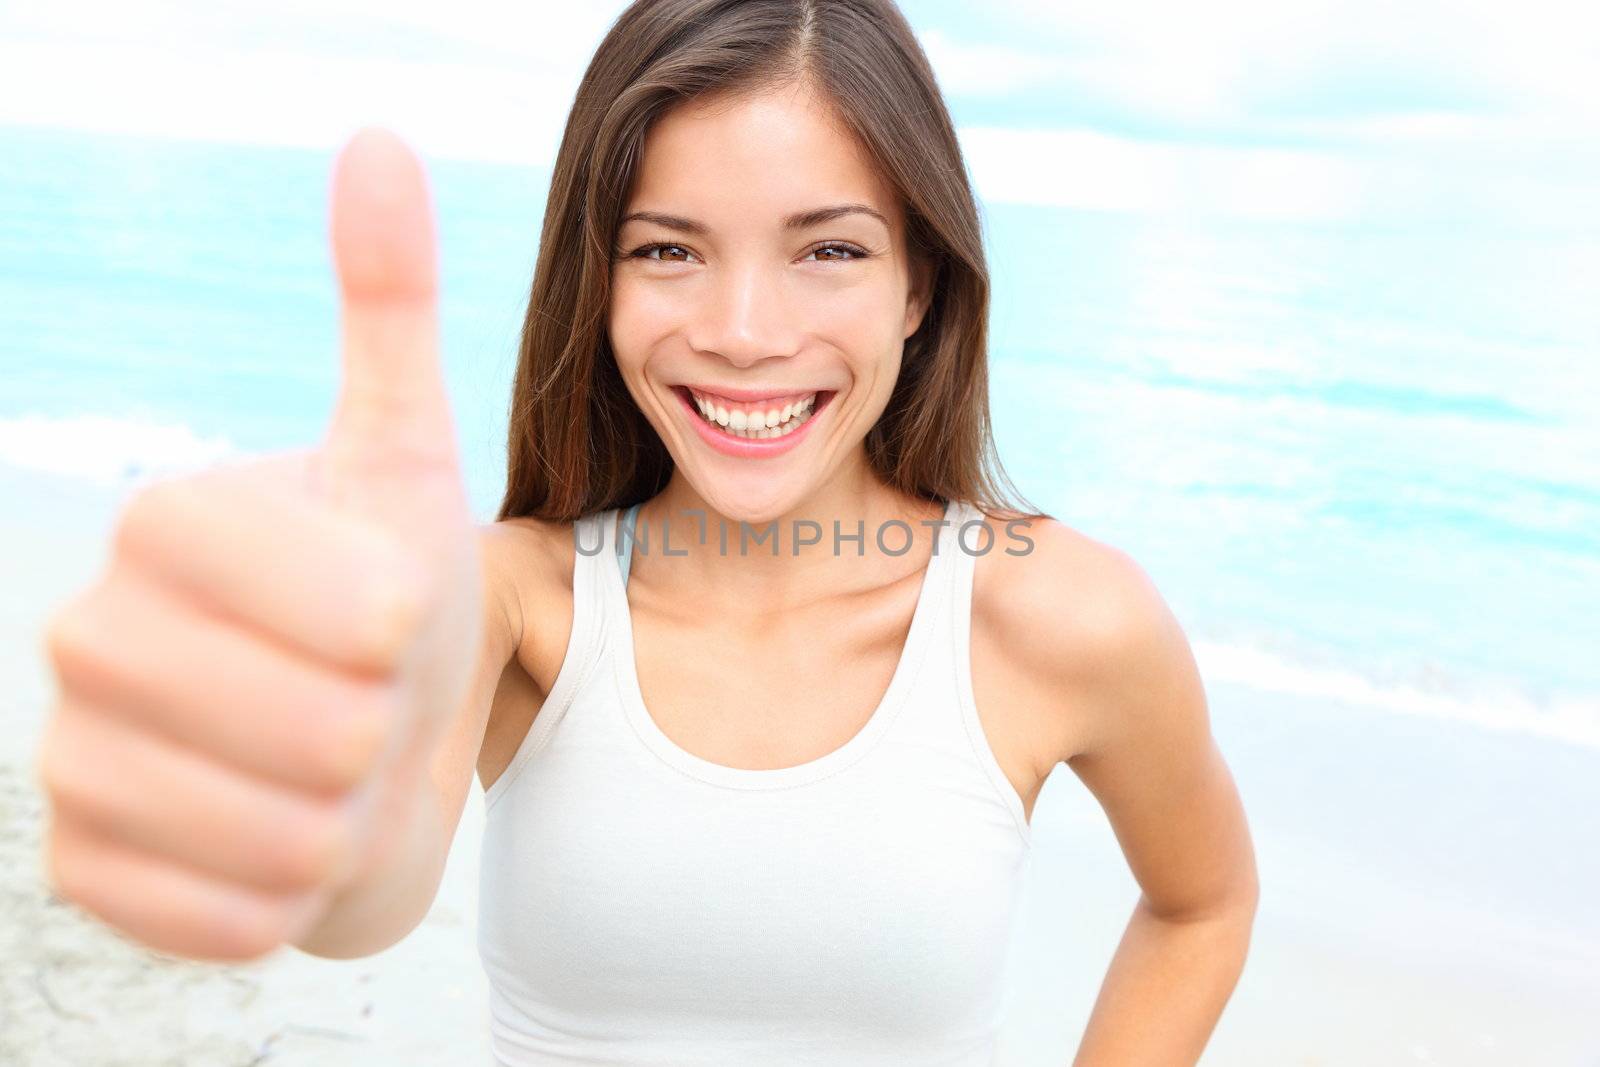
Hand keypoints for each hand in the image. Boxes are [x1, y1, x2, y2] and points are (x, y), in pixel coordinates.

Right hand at [35, 129, 483, 962]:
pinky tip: (285, 843)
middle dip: (382, 728)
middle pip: (305, 721)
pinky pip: (219, 918)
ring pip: (273, 830)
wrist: (368, 751)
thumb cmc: (394, 603)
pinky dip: (291, 898)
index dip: (390, 621)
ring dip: (346, 815)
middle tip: (366, 705)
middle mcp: (89, 631)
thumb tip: (375, 140)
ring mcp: (73, 757)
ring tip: (332, 771)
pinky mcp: (84, 871)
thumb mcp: (410, 457)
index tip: (393, 618)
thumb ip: (386, 308)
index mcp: (165, 524)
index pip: (319, 596)